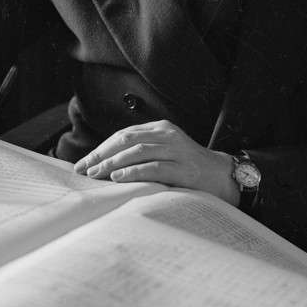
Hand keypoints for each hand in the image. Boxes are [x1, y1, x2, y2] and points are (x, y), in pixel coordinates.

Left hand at [74, 120, 239, 205]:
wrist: (223, 177)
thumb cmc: (188, 168)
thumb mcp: (165, 152)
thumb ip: (142, 153)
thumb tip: (104, 165)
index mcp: (160, 128)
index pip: (123, 135)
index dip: (101, 148)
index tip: (83, 163)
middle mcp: (168, 135)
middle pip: (127, 140)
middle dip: (102, 155)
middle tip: (83, 169)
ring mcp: (178, 150)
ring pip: (138, 152)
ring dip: (113, 163)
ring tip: (96, 174)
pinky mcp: (185, 169)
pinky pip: (155, 168)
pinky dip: (134, 172)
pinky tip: (118, 178)